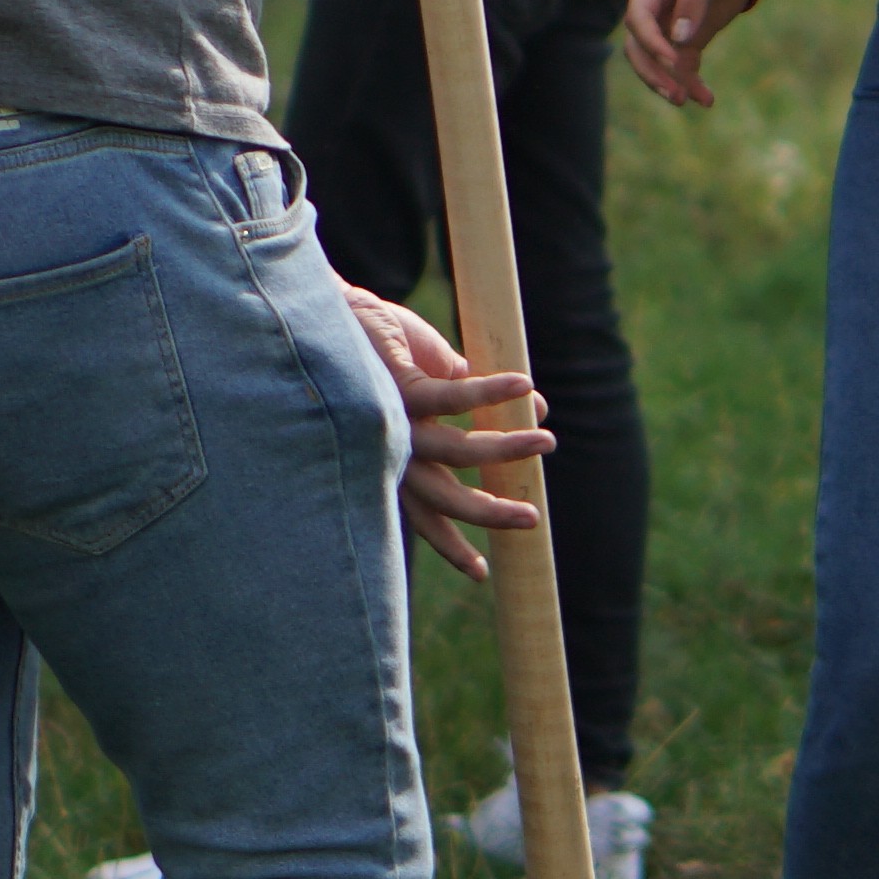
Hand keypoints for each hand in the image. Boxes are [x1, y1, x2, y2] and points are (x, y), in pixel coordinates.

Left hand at [345, 284, 552, 576]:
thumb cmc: (374, 339)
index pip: (425, 513)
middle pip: (444, 500)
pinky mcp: (401, 388)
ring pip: (459, 453)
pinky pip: (457, 398)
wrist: (331, 304)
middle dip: (490, 514)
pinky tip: (524, 384)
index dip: (453, 546)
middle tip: (531, 520)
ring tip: (546, 440)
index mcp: (394, 457)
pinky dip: (493, 392)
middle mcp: (391, 451)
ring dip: (508, 447)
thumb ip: (467, 394)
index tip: (483, 574)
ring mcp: (395, 423)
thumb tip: (524, 403)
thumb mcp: (428, 376)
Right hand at [622, 0, 765, 109]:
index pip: (638, 17)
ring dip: (669, 82)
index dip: (650, 41)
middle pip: (639, 46)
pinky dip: (692, 83)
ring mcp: (671, 24)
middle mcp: (656, 7)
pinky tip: (707, 100)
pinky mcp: (690, 37)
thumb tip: (680, 39)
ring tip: (687, 101)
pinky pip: (684, 65)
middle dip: (653, 72)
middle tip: (675, 94)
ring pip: (657, 61)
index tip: (672, 61)